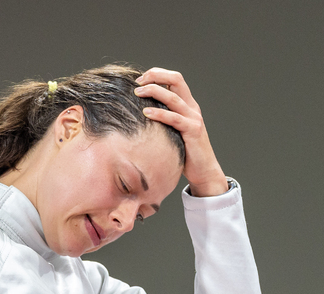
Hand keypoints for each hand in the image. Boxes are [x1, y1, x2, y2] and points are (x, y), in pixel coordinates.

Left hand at [134, 68, 228, 196]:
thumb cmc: (185, 152)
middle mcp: (192, 107)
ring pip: (173, 97)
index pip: (174, 79)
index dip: (158, 74)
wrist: (203, 170)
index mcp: (188, 104)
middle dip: (156, 76)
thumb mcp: (173, 131)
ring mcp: (193, 118)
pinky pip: (174, 119)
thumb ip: (163, 120)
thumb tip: (140, 115)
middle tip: (138, 82)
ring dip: (154, 91)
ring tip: (137, 93)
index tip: (140, 79)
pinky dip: (160, 114)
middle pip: (176, 79)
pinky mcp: (192, 131)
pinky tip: (146, 112)